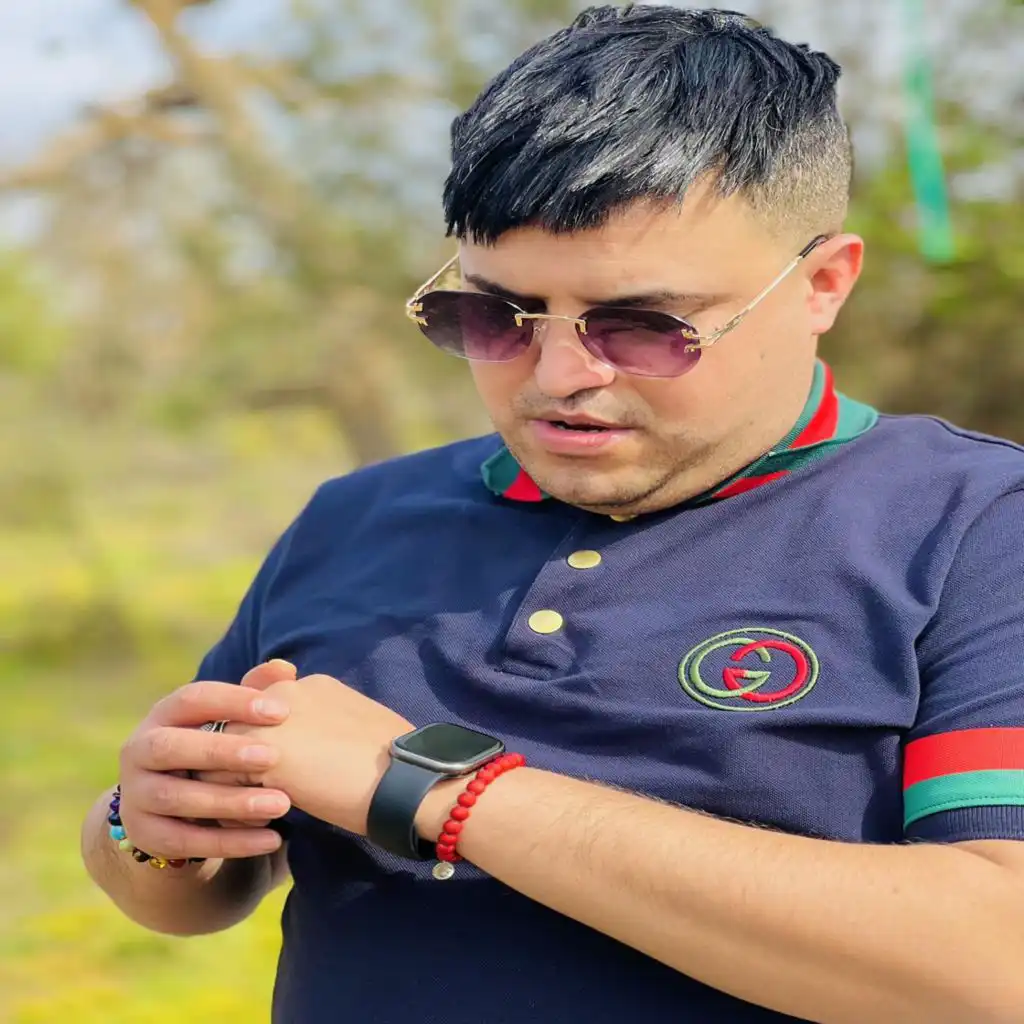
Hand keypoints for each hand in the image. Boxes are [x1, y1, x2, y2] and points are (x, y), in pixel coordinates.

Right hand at [116, 662, 297, 861]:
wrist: (168, 806)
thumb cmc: (212, 746)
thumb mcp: (227, 720)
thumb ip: (254, 692)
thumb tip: (284, 668)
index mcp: (163, 714)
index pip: (193, 699)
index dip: (234, 702)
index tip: (280, 712)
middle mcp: (139, 750)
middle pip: (172, 748)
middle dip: (222, 752)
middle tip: (272, 757)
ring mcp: (137, 795)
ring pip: (179, 798)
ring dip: (231, 802)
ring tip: (281, 804)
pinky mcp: (146, 835)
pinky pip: (187, 841)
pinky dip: (231, 842)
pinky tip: (272, 839)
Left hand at [203, 674, 413, 835]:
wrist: (411, 779)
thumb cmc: (396, 764)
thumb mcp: (356, 730)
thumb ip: (323, 727)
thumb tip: (313, 750)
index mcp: (312, 684)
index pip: (259, 704)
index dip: (256, 737)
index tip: (264, 765)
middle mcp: (287, 692)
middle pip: (231, 721)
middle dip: (230, 756)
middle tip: (238, 791)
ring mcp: (274, 721)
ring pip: (218, 750)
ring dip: (223, 779)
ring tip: (239, 810)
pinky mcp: (267, 758)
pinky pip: (220, 781)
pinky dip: (226, 805)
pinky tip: (248, 824)